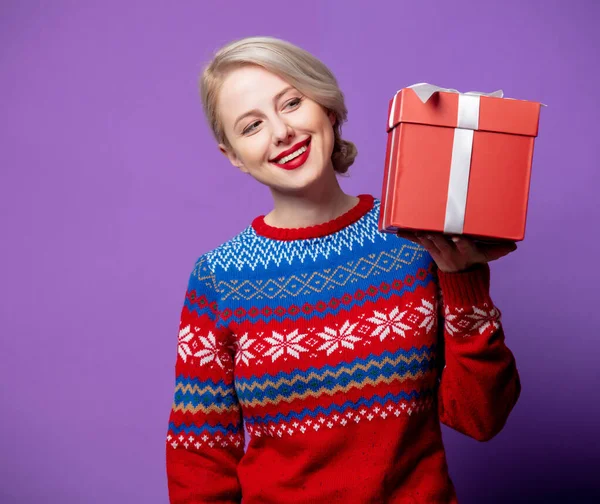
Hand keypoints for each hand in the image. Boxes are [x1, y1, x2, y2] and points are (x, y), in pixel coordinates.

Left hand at [396, 231, 516, 272]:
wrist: (462, 277)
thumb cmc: (477, 259)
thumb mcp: (488, 255)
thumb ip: (499, 250)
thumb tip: (514, 246)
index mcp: (468, 253)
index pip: (466, 247)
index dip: (461, 242)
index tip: (458, 236)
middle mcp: (452, 254)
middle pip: (443, 244)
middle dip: (436, 236)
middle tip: (430, 228)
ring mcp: (439, 254)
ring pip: (429, 243)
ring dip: (422, 236)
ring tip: (415, 227)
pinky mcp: (431, 251)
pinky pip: (419, 244)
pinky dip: (409, 237)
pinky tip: (399, 231)